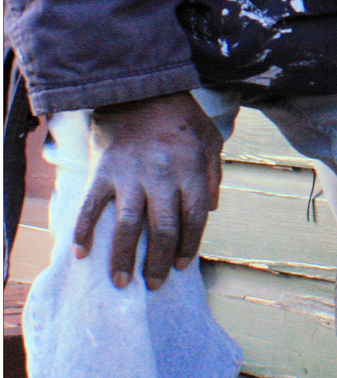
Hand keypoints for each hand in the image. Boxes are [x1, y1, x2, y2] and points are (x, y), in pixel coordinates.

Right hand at [74, 92, 222, 289]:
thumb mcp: (210, 141)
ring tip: (121, 281)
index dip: (188, 246)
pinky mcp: (103, 172)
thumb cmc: (181, 119)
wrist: (141, 92)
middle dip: (158, 262)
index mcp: (192, 171)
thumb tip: (210, 210)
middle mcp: (162, 177)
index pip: (194, 219)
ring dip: (122, 258)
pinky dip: (83, 232)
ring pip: (126, 227)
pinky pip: (91, 207)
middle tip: (153, 285)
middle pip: (162, 230)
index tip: (181, 266)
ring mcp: (130, 176)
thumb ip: (213, 175)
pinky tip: (82, 253)